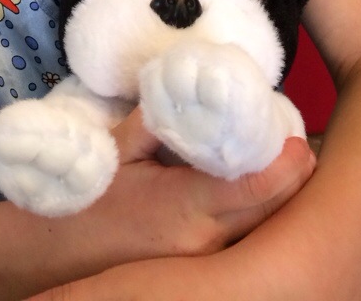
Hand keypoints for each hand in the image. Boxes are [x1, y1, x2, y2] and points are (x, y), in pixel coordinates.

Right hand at [68, 107, 315, 263]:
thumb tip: (196, 90)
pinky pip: (245, 238)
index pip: (255, 188)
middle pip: (273, 211)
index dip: (287, 164)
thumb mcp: (119, 147)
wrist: (60, 252)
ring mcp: (208, 261)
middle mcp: (206, 240)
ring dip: (275, 194)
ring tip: (272, 159)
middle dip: (291, 177)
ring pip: (263, 228)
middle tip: (293, 142)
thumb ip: (160, 117)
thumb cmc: (89, 196)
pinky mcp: (207, 271)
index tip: (299, 140)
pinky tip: (248, 188)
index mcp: (185, 205)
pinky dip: (256, 213)